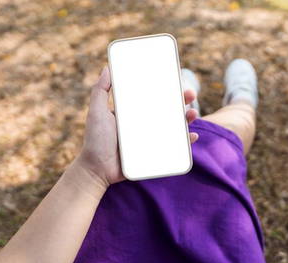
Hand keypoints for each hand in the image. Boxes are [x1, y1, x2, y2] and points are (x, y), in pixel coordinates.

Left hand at [75, 66, 198, 185]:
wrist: (97, 169)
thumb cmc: (95, 140)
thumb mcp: (96, 112)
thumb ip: (100, 91)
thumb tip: (107, 68)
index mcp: (134, 112)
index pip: (154, 96)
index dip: (167, 88)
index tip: (177, 78)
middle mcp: (145, 124)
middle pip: (169, 109)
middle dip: (183, 101)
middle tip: (191, 94)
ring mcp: (151, 138)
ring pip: (175, 126)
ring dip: (188, 119)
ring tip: (192, 114)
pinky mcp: (155, 153)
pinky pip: (175, 147)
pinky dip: (186, 142)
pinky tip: (192, 136)